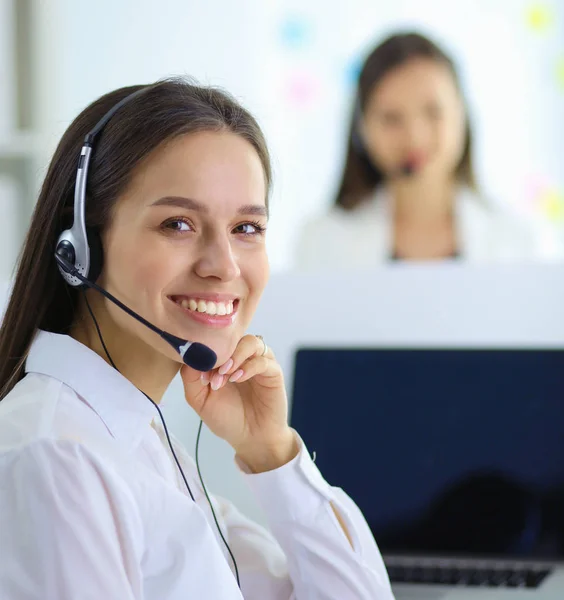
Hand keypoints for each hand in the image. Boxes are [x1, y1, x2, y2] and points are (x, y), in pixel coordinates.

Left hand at [180, 335, 297, 471]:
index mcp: (225, 359)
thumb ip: (191, 376)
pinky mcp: (273, 372)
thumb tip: (189, 354)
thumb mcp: (200, 399)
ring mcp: (259, 362)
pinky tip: (238, 379)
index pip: (215, 341)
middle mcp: (243, 356)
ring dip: (236, 355)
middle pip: (233, 336)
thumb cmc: (226, 418)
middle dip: (221, 353)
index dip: (206, 352)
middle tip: (214, 375)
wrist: (251, 439)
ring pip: (251, 342)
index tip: (200, 373)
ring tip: (226, 373)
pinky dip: (249, 366)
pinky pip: (263, 359)